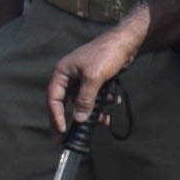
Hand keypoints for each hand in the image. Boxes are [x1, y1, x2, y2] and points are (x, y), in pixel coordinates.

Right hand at [51, 14, 147, 136]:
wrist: (126, 42)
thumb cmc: (106, 54)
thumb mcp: (94, 78)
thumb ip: (85, 100)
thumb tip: (79, 119)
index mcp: (63, 72)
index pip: (53, 98)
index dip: (56, 115)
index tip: (62, 130)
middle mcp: (69, 76)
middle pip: (65, 102)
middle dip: (70, 119)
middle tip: (67, 137)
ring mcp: (82, 79)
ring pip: (82, 102)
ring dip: (93, 112)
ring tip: (103, 120)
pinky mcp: (94, 81)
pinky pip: (94, 97)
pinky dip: (102, 103)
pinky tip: (113, 103)